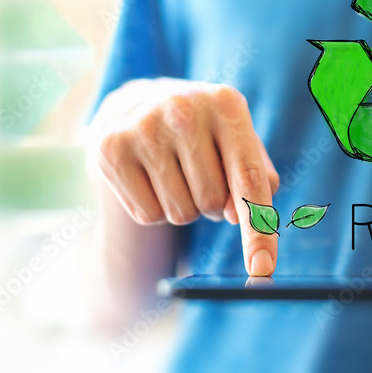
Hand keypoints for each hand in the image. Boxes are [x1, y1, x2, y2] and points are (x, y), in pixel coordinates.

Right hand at [89, 78, 278, 275]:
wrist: (138, 107)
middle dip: (213, 205)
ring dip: (184, 207)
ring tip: (174, 173)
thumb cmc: (203, 135)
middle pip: (212, 201)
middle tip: (200, 176)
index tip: (262, 268)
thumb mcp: (237, 141)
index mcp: (226, 103)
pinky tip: (148, 177)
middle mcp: (184, 109)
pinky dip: (154, 209)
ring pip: (180, 213)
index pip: (248, 178)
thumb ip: (258, 178)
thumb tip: (245, 220)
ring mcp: (143, 126)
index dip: (258, 228)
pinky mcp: (109, 148)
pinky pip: (147, 215)